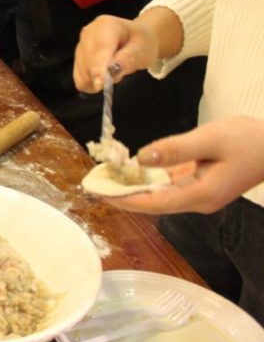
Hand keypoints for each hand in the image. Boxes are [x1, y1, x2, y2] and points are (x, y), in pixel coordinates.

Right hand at [73, 15, 159, 92]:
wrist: (135, 37)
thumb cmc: (141, 42)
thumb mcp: (142, 50)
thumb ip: (126, 60)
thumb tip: (110, 73)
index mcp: (105, 26)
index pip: (99, 50)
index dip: (98, 68)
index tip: (101, 85)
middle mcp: (87, 33)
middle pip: (88, 62)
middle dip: (102, 74)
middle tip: (120, 72)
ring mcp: (80, 45)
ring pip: (83, 73)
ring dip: (98, 79)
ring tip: (114, 70)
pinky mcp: (77, 59)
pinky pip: (80, 79)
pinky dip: (92, 83)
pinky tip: (103, 75)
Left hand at [103, 117, 263, 214]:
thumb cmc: (248, 140)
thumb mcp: (210, 139)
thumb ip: (175, 149)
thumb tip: (141, 158)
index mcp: (201, 195)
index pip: (154, 202)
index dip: (124, 199)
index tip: (98, 192)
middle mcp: (198, 200)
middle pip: (154, 201)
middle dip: (122, 194)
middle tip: (93, 184)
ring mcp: (200, 193)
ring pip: (160, 193)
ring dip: (133, 187)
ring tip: (105, 177)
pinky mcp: (201, 183)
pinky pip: (170, 184)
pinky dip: (149, 178)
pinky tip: (131, 170)